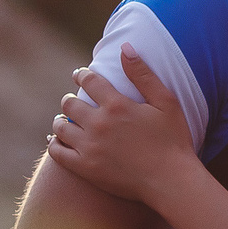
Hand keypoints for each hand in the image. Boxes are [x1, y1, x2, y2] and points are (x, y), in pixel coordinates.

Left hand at [47, 50, 196, 208]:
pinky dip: (54, 143)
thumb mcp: (166, 101)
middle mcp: (99, 124)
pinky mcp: (85, 168)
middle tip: (72, 100)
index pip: (89, 81)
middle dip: (69, 99)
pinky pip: (57, 152)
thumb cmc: (173, 140)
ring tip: (64, 120)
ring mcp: (89, 147)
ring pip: (60, 127)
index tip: (79, 75)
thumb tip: (125, 47)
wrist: (171, 181)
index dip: (82, 75)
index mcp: (117, 105)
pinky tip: (56, 140)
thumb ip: (143, 74)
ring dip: (60, 120)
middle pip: (69, 104)